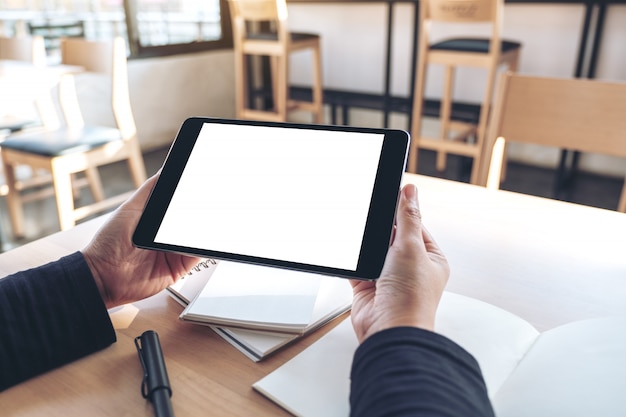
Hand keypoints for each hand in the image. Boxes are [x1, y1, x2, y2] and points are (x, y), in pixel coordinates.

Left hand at [82, 173, 200, 308]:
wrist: (102, 277)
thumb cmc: (108, 244)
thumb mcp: (130, 208)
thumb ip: (150, 191)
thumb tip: (166, 171)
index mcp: (157, 218)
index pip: (181, 204)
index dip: (193, 195)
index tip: (203, 184)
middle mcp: (167, 234)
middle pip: (192, 219)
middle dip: (202, 211)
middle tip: (211, 199)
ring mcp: (174, 250)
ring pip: (197, 237)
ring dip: (204, 228)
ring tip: (210, 217)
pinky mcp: (179, 267)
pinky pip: (196, 255)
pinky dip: (203, 247)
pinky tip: (203, 237)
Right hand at [350, 184, 448, 342]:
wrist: (389, 329)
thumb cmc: (410, 297)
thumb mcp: (411, 247)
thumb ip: (408, 217)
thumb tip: (410, 191)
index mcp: (431, 259)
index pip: (416, 226)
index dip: (402, 212)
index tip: (389, 196)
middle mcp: (411, 269)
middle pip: (392, 237)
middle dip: (381, 230)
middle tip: (371, 216)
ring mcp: (389, 278)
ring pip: (374, 251)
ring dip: (367, 246)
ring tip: (364, 241)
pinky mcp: (368, 287)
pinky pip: (358, 266)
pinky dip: (354, 260)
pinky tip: (351, 255)